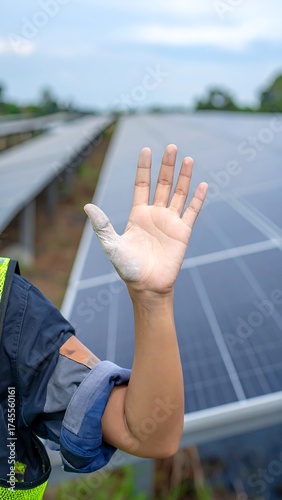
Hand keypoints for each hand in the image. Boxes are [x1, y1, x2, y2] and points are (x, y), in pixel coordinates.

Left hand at [84, 145, 207, 294]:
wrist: (147, 286)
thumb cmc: (128, 268)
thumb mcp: (112, 245)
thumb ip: (102, 226)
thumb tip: (88, 206)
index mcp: (138, 214)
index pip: (142, 184)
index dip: (144, 168)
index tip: (146, 150)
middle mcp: (155, 214)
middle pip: (163, 184)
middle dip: (167, 166)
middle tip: (171, 146)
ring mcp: (170, 222)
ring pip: (179, 194)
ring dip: (184, 177)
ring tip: (188, 159)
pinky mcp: (183, 232)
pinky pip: (192, 211)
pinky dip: (197, 198)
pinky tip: (202, 184)